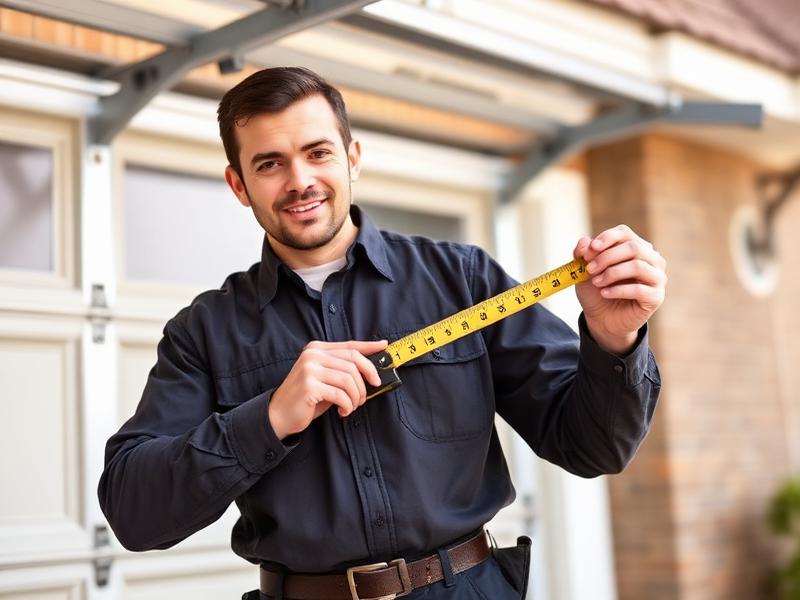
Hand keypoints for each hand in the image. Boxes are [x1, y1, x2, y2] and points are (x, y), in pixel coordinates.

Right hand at [268, 339, 387, 439]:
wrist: (279, 415)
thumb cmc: (306, 399)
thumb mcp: (325, 379)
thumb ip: (342, 370)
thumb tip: (371, 370)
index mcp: (316, 349)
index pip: (349, 345)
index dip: (369, 347)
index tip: (384, 347)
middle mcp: (312, 355)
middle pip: (353, 361)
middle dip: (367, 379)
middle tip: (366, 395)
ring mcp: (310, 369)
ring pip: (349, 379)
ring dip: (356, 396)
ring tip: (352, 406)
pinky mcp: (309, 385)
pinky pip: (341, 394)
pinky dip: (347, 405)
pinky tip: (343, 411)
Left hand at [573, 225, 666, 353]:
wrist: (602, 318)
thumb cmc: (597, 289)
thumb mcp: (584, 270)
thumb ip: (583, 254)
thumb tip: (585, 242)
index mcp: (636, 246)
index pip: (624, 232)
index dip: (606, 238)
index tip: (589, 250)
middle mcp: (651, 259)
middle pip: (633, 247)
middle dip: (607, 257)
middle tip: (589, 270)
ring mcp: (657, 278)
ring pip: (638, 266)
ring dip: (612, 273)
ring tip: (597, 282)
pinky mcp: (656, 297)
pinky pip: (639, 289)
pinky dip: (618, 290)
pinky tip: (604, 293)